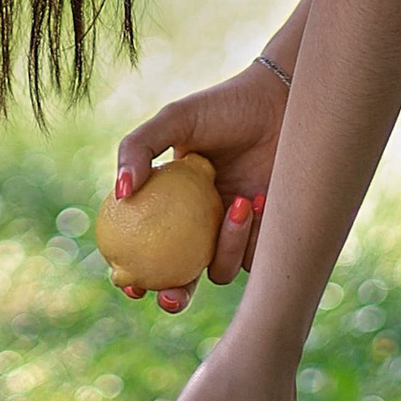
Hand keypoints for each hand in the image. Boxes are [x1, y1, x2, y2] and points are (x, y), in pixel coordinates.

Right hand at [109, 58, 287, 310]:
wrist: (281, 102)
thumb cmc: (225, 107)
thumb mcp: (175, 121)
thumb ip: (138, 149)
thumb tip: (119, 195)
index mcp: (171, 205)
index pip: (145, 250)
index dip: (136, 276)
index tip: (131, 284)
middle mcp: (200, 225)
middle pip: (181, 279)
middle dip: (174, 299)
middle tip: (171, 296)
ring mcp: (234, 233)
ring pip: (222, 269)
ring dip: (227, 247)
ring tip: (241, 202)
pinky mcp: (268, 234)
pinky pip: (257, 257)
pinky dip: (256, 235)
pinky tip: (262, 198)